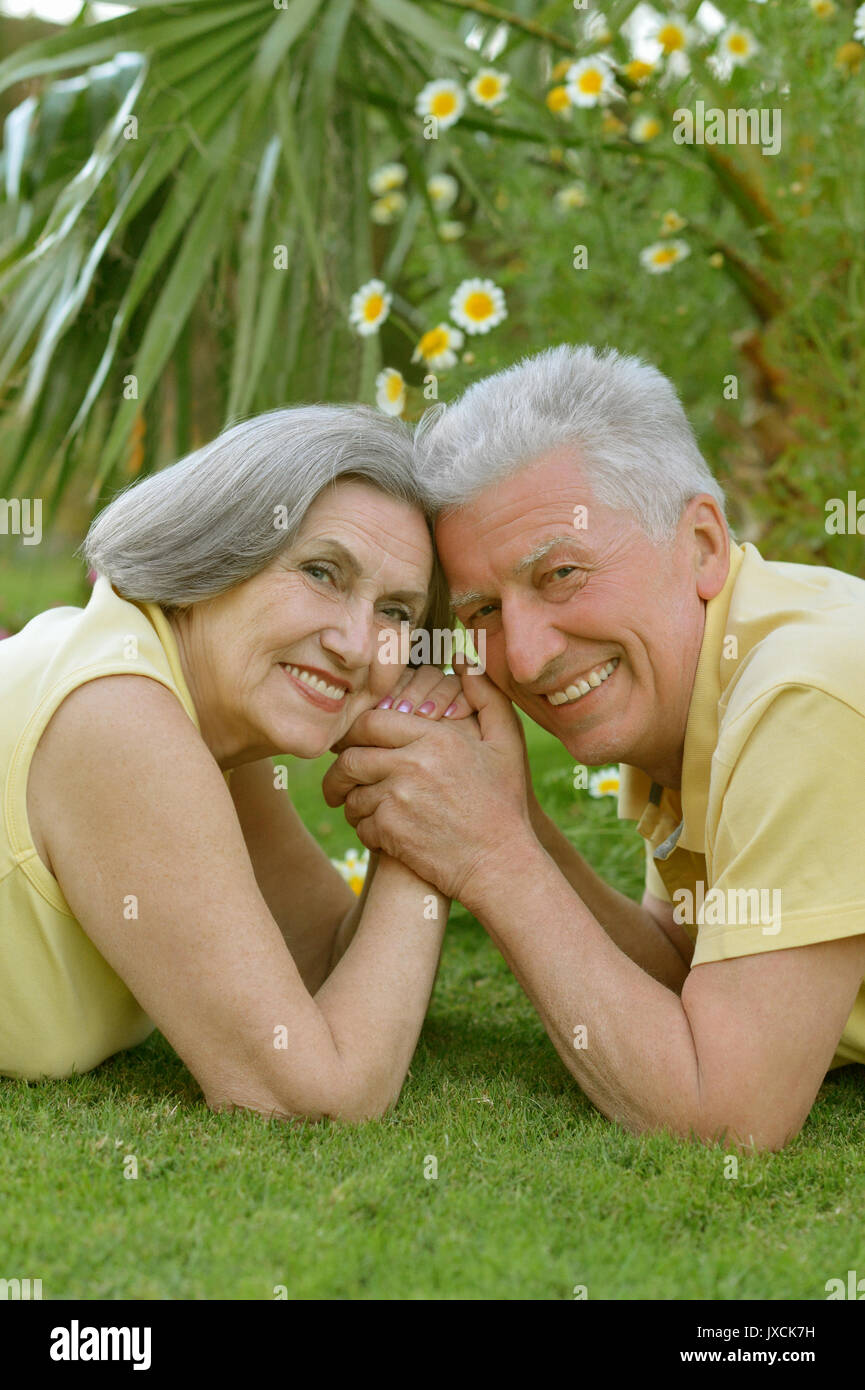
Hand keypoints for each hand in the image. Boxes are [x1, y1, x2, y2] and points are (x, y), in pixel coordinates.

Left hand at [323, 667, 534, 903]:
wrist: (500, 864)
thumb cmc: (504, 802)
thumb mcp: (506, 742)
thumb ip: (486, 695)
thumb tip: (462, 657)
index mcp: (435, 737)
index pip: (372, 722)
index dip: (355, 732)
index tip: (352, 744)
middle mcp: (413, 763)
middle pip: (351, 758)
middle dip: (338, 771)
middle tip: (338, 781)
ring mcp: (399, 798)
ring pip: (351, 794)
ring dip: (351, 802)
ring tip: (359, 808)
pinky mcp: (391, 831)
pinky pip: (360, 824)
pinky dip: (364, 829)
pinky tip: (380, 832)